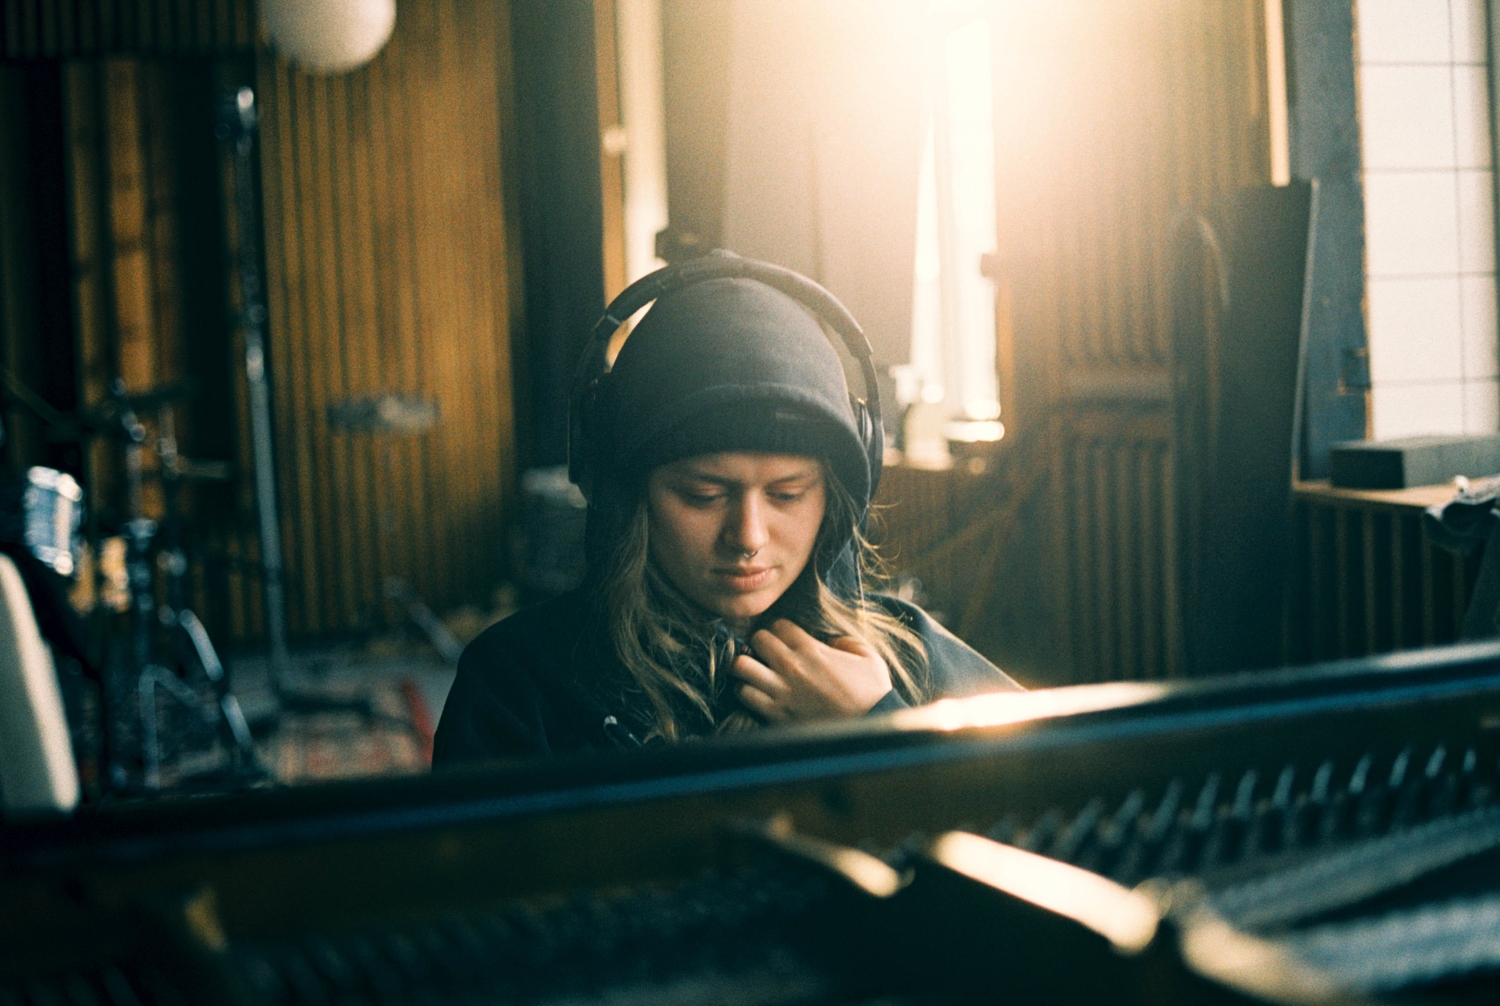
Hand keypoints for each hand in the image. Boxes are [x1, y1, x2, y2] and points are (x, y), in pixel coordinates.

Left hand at [732, 619, 892, 722]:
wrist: (870, 726)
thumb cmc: (872, 692)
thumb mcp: (867, 656)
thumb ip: (846, 641)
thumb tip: (830, 641)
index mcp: (812, 650)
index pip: (778, 625)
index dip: (780, 629)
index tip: (785, 638)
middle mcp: (791, 666)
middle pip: (757, 639)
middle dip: (760, 642)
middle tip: (767, 652)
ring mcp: (781, 690)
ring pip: (741, 666)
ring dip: (746, 666)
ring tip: (755, 670)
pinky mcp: (776, 713)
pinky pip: (745, 695)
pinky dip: (745, 691)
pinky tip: (756, 692)